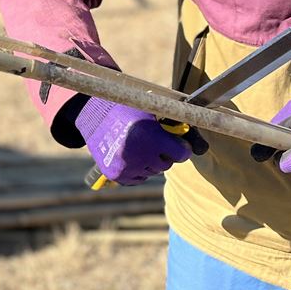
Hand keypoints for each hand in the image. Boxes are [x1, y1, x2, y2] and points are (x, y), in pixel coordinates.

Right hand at [75, 98, 198, 185]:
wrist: (95, 117)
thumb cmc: (127, 110)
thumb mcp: (151, 111)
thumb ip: (171, 123)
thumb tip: (195, 136)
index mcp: (154, 138)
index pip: (182, 154)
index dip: (181, 148)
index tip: (178, 145)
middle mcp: (142, 155)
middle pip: (167, 164)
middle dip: (164, 154)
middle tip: (155, 143)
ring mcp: (129, 167)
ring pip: (153, 172)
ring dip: (151, 162)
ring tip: (140, 148)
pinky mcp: (117, 175)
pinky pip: (138, 179)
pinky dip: (138, 171)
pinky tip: (132, 157)